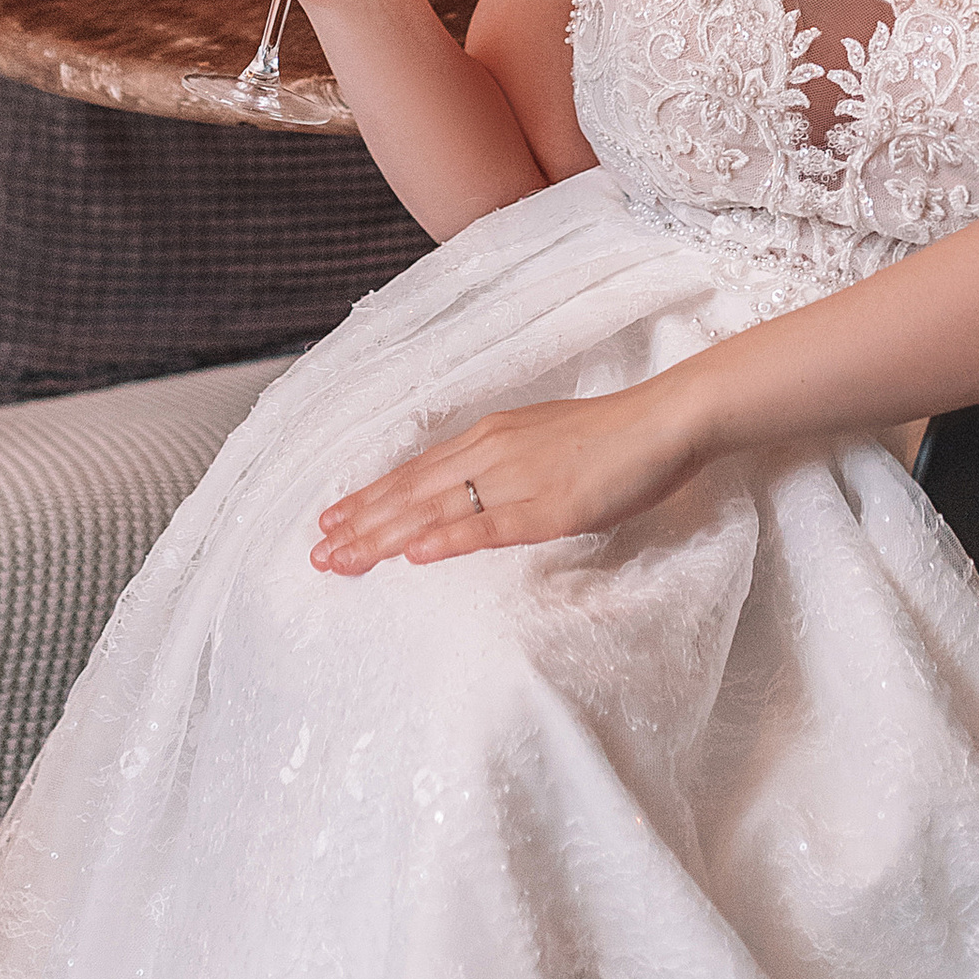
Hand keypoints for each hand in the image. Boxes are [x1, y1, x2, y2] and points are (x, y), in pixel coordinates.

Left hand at [312, 383, 702, 572]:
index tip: (330, 520)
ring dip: (384, 535)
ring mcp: (518, 477)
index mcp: (488, 437)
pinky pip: (489, 524)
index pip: (414, 472)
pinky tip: (416, 553)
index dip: (370, 498)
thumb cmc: (609, 435)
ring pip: (436, 508)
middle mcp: (491, 452)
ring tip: (343, 558)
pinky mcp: (549, 505)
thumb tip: (466, 488)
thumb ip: (501, 464)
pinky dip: (448, 537)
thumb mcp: (540, 442)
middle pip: (412, 491)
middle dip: (361, 522)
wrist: (661, 420)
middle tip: (317, 554)